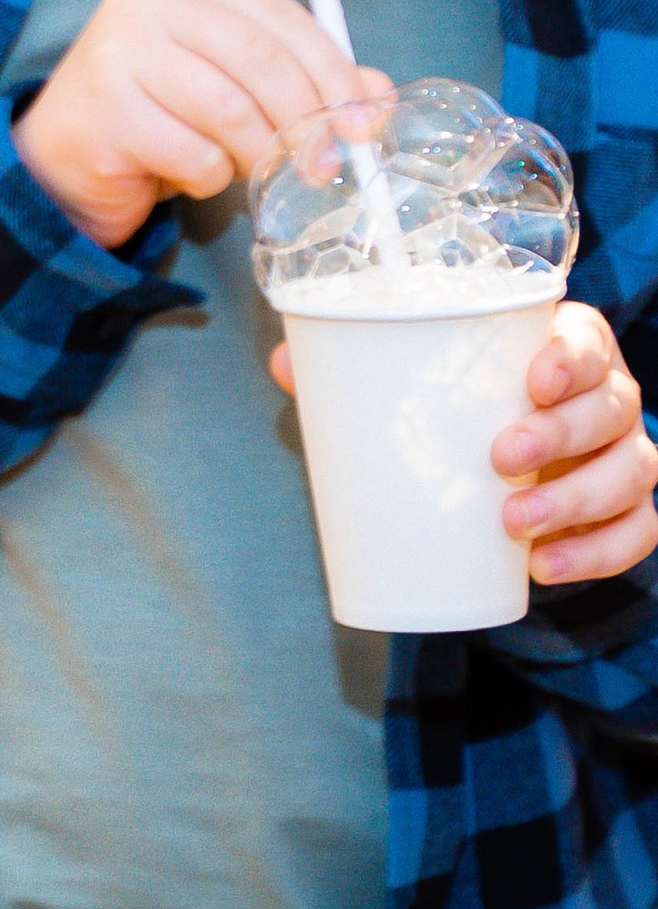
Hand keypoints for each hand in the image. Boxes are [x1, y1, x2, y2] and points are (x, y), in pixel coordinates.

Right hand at [15, 0, 384, 249]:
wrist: (57, 162)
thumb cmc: (157, 119)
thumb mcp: (233, 88)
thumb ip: (300, 81)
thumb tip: (376, 99)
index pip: (280, 16)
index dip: (332, 71)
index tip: (363, 120)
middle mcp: (147, 4)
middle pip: (259, 60)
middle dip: (305, 120)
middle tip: (325, 165)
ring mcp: (118, 54)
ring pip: (229, 110)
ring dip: (256, 154)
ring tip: (252, 172)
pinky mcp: (104, 112)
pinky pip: (191, 153)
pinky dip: (209, 177)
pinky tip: (194, 176)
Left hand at [268, 302, 657, 585]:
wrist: (503, 473)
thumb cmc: (460, 413)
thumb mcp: (419, 389)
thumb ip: (358, 371)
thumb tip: (286, 360)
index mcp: (565, 352)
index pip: (588, 341)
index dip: (572, 357)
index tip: (532, 378)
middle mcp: (608, 399)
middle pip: (612, 407)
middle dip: (563, 432)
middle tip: (502, 457)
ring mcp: (623, 458)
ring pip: (630, 472)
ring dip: (577, 500)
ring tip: (515, 523)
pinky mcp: (625, 514)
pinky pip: (637, 532)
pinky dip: (599, 553)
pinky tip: (546, 567)